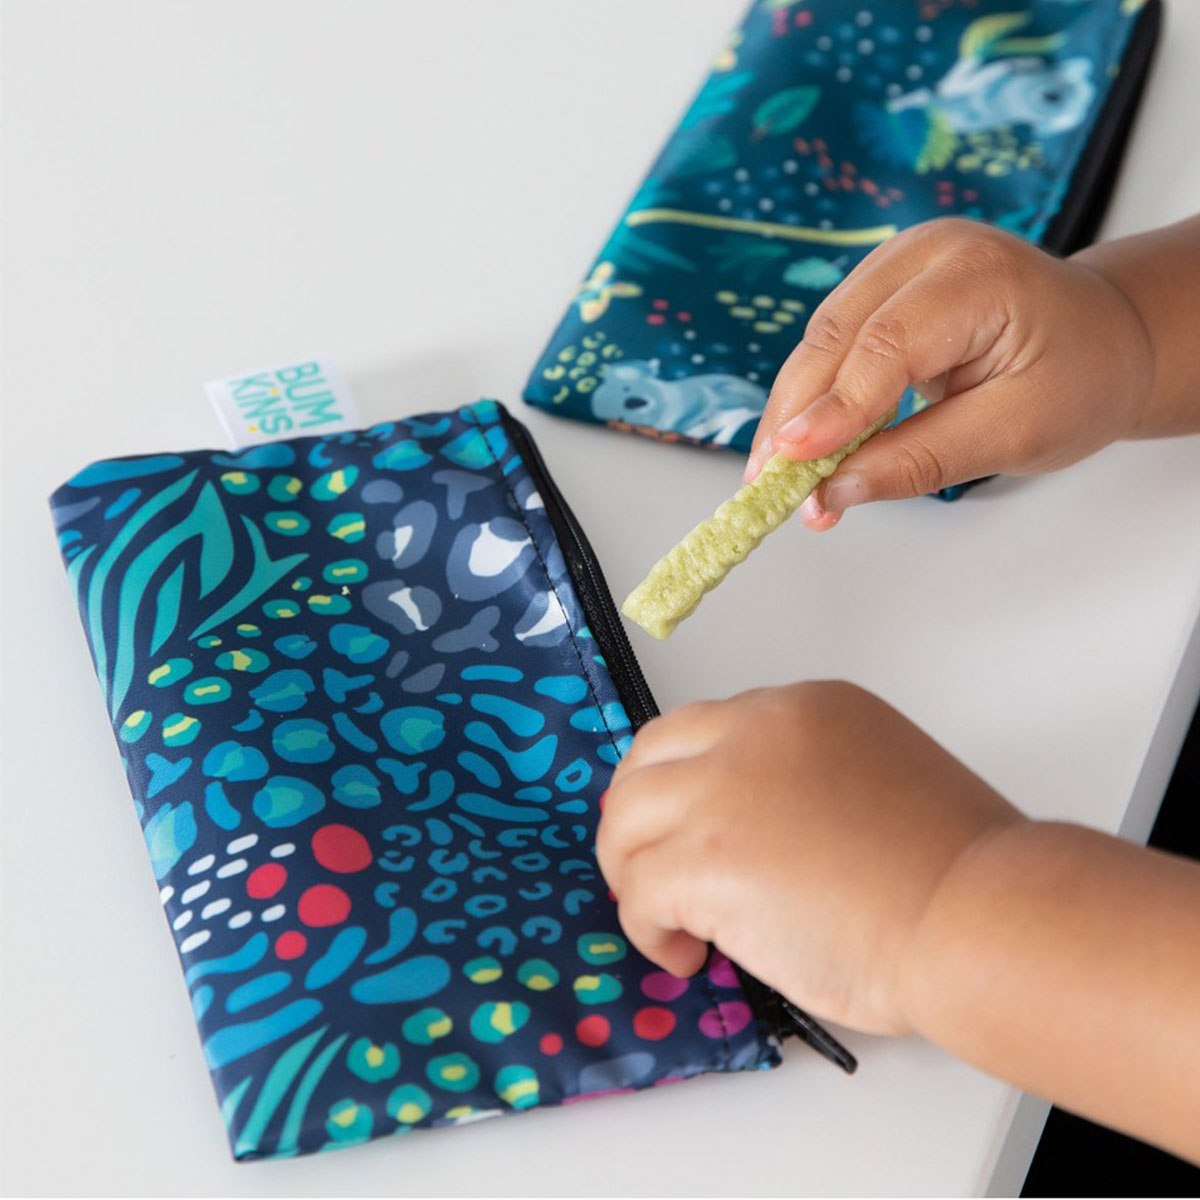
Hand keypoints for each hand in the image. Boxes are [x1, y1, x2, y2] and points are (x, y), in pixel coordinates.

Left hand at [596, 682, 1021, 1033]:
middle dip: (638, 819)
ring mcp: (721, 791)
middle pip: (647, 761)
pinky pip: (637, 891)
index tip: (688, 830)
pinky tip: (688, 954)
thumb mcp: (877, 778)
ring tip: (669, 919)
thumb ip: (807, 781)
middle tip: (655, 871)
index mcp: (804, 707)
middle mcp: (754, 731)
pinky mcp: (703, 860)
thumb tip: (758, 833)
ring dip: (632, 872)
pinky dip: (648, 928)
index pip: (702, 731)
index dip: (683, 785)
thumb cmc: (955, 870)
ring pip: (624, 819)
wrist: (976, 916)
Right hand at [744, 218, 1155, 529]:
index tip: (789, 463)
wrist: (1105, 339)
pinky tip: (799, 444)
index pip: (887, 343)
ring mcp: (897, 262)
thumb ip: (922, 460)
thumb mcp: (1016, 433)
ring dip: (792, 411)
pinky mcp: (880, 286)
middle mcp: (927, 251)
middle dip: (794, 416)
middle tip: (764, 487)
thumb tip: (832, 493)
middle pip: (835, 335)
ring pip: (819, 340)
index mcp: (978, 274)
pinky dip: (811, 397)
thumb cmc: (1078, 380)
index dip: (833, 408)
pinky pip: (829, 343)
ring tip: (771, 477)